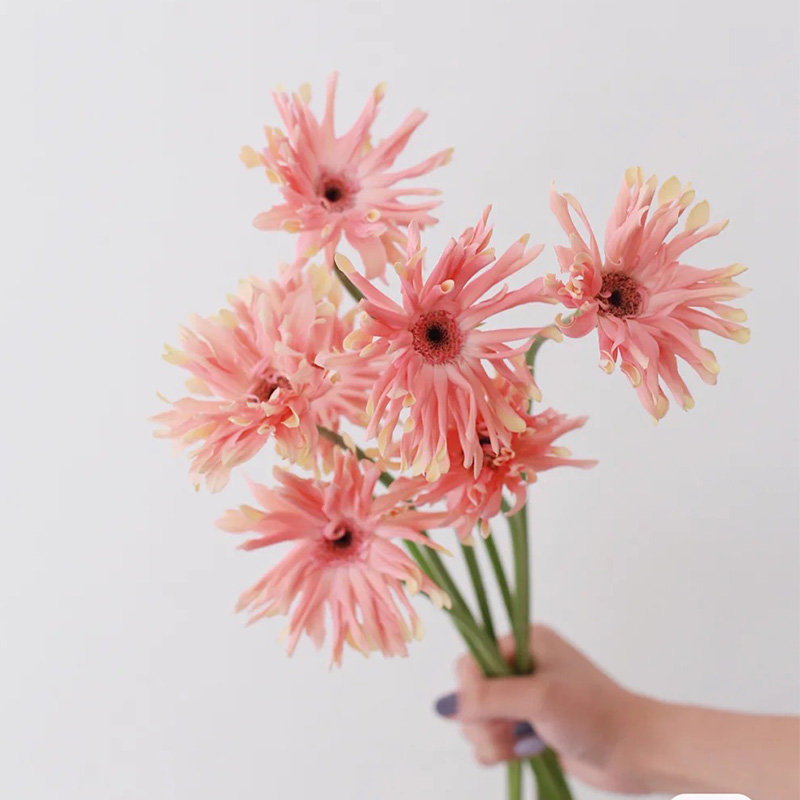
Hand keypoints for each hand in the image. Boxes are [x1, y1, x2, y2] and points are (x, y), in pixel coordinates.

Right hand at [435, 625, 651, 793]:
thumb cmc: (596, 716)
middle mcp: (522, 667)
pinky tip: (522, 755)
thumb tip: (449, 705)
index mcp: (524, 644)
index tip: (484, 714)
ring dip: (490, 741)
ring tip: (517, 748)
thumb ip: (492, 698)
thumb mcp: (540, 699)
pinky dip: (499, 752)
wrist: (636, 752)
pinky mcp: (530, 727)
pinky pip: (494, 739)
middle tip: (507, 735)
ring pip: (479, 721)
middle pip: (472, 694)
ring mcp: (525, 699)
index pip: (473, 661)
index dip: (470, 691)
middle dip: (481, 722)